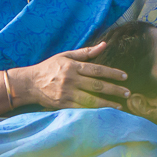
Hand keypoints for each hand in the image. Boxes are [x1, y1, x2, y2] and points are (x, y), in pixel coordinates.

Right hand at [17, 42, 131, 109]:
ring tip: (120, 106)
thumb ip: (86, 52)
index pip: (97, 70)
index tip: (125, 77)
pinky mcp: (62, 105)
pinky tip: (104, 112)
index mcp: (72, 66)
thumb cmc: (49, 67)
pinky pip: (81, 108)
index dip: (112, 73)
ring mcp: (66, 94)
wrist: (29, 83)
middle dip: (114, 90)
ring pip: (91, 99)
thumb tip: (104, 44)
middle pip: (97, 85)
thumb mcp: (66, 56)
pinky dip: (94, 111)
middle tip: (128, 93)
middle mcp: (70, 80)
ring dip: (107, 103)